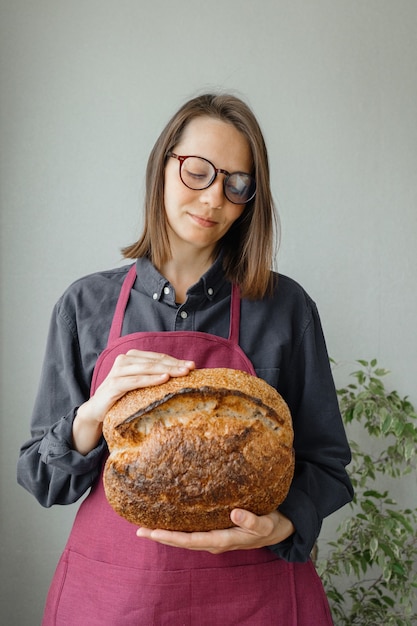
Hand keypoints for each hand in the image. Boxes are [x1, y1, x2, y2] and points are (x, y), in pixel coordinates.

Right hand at [73, 350, 194, 453]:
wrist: (97, 411)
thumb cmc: (122, 397)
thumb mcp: (140, 384)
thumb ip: (154, 376)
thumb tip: (181, 375)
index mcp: (132, 357)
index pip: (158, 357)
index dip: (176, 360)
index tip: (193, 365)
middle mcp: (124, 360)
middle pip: (155, 361)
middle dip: (174, 364)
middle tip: (191, 368)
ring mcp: (118, 371)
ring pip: (147, 368)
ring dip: (166, 370)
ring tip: (182, 373)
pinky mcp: (114, 384)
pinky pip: (135, 380)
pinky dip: (150, 379)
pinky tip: (164, 379)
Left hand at [136, 509, 294, 553]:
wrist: (281, 529)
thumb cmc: (272, 524)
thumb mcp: (266, 523)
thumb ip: (252, 521)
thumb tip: (234, 514)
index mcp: (224, 539)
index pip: (192, 540)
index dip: (172, 537)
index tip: (154, 532)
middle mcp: (215, 541)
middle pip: (183, 541)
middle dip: (161, 536)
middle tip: (139, 530)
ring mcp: (215, 537)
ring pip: (186, 538)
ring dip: (167, 534)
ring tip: (147, 527)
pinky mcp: (216, 531)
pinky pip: (193, 532)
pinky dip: (178, 529)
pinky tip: (169, 521)